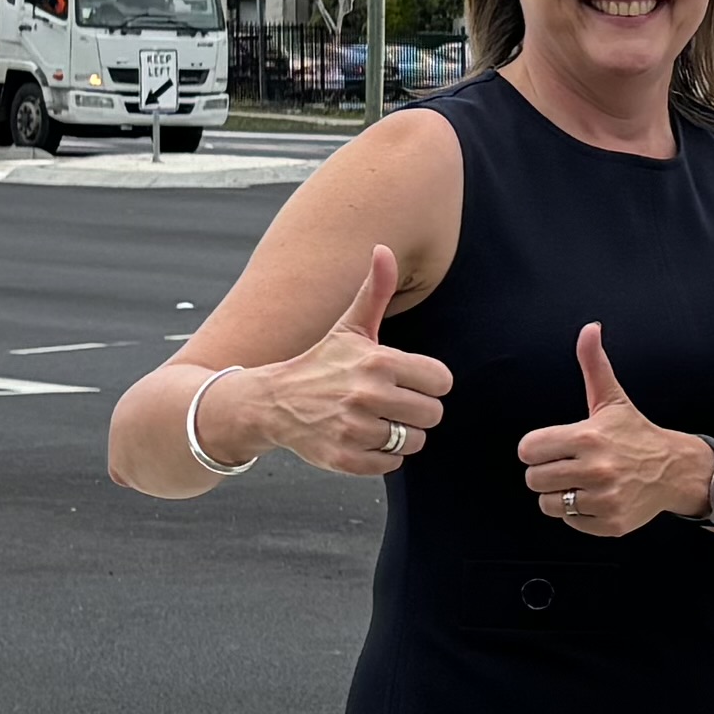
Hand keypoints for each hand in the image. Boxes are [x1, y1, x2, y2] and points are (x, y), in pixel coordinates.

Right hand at [244, 243, 453, 474]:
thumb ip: (375, 290)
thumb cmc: (322, 362)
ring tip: (375, 420)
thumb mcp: (350, 326)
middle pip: (432, 414)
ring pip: (413, 441)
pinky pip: (391, 464)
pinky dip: (381, 456)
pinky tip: (362, 439)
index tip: (406, 380)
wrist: (273, 402)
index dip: (427, 382)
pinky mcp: (345, 458)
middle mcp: (368, 395)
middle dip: (416, 410)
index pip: (441, 381)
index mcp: (378, 360)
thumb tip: (384, 248)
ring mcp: (355, 429)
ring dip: (399, 435)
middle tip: (391, 403)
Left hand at [516, 322, 713, 538]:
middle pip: (534, 479)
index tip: (555, 446)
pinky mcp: (611, 523)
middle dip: (547, 471)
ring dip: (561, 494)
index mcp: (587, 437)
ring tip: (582, 482)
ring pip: (549, 504)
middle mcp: (595, 470)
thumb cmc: (636, 434)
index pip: (528, 449)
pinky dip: (579, 514)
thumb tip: (590, 328)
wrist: (674, 470)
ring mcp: (604, 499)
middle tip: (569, 464)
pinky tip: (597, 497)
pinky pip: (571, 522)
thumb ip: (594, 364)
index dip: (537, 447)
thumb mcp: (611, 399)